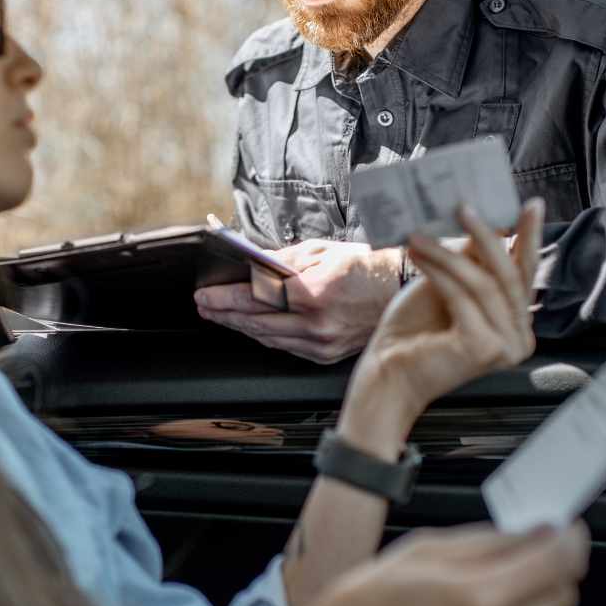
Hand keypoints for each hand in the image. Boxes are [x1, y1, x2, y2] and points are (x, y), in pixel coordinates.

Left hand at [194, 240, 401, 364]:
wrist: (401, 289)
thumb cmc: (365, 267)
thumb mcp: (321, 251)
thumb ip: (283, 262)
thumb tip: (252, 267)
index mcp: (314, 293)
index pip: (256, 297)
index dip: (225, 298)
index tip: (205, 294)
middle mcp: (316, 323)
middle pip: (256, 322)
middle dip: (225, 313)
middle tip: (205, 305)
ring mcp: (322, 343)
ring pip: (268, 338)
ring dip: (241, 326)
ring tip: (221, 316)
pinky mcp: (326, 354)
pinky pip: (286, 347)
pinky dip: (265, 336)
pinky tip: (252, 328)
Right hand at [245, 522, 588, 605]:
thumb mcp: (419, 551)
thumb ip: (484, 541)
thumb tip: (531, 532)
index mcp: (473, 598)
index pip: (556, 562)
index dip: (568, 538)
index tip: (565, 526)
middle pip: (562, 593)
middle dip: (554, 565)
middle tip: (530, 547)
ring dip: (543, 596)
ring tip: (506, 581)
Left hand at [338, 198, 544, 443]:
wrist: (387, 374)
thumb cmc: (414, 332)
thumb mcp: (446, 287)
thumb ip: (470, 263)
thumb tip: (485, 221)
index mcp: (517, 325)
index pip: (525, 275)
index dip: (529, 238)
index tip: (531, 204)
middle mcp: (520, 339)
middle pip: (509, 276)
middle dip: (488, 236)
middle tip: (466, 206)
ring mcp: (505, 347)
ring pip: (483, 283)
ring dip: (448, 253)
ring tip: (420, 234)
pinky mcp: (483, 347)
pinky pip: (462, 296)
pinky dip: (439, 271)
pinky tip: (417, 254)